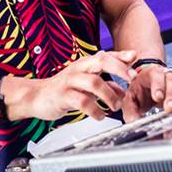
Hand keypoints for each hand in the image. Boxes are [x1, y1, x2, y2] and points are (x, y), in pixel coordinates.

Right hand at [13, 50, 137, 120]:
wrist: (36, 97)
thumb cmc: (64, 89)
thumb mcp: (86, 85)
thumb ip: (106, 86)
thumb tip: (124, 91)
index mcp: (85, 64)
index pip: (105, 55)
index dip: (121, 56)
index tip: (135, 57)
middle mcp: (78, 69)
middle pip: (101, 61)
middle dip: (119, 69)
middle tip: (132, 80)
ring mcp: (69, 81)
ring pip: (93, 82)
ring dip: (109, 95)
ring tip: (116, 106)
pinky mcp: (62, 96)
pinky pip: (82, 101)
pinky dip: (95, 110)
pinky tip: (100, 116)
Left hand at [121, 64, 171, 121]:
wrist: (146, 81)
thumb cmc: (140, 89)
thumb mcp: (130, 99)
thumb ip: (130, 110)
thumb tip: (132, 121)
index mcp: (150, 74)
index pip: (155, 77)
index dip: (158, 86)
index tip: (158, 97)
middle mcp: (166, 74)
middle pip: (171, 80)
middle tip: (170, 107)